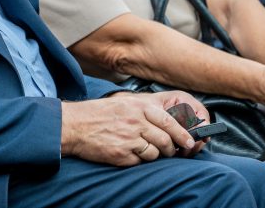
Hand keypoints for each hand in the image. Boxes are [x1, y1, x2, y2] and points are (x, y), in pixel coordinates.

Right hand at [61, 91, 202, 165]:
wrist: (75, 125)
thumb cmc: (99, 113)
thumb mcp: (125, 102)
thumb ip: (146, 110)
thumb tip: (169, 122)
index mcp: (139, 106)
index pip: (170, 121)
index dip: (183, 134)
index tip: (189, 141)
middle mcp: (136, 121)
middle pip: (166, 139)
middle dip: (171, 148)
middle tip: (170, 150)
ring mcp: (129, 138)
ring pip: (155, 152)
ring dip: (154, 154)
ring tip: (143, 149)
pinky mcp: (122, 154)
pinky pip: (140, 161)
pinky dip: (138, 160)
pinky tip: (129, 152)